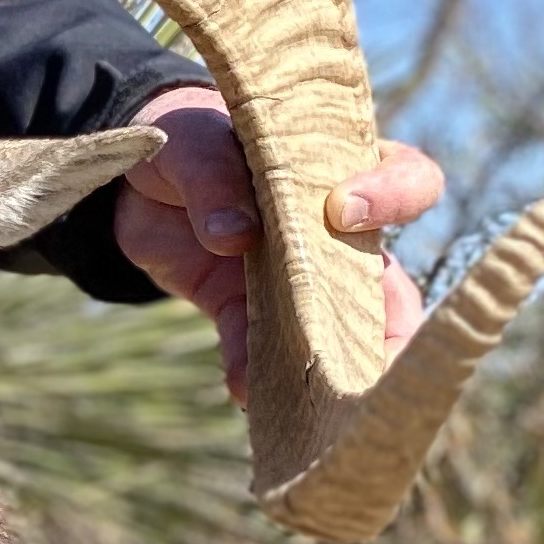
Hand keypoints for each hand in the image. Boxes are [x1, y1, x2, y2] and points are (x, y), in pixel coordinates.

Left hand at [112, 85, 444, 400]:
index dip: (395, 195)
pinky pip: (261, 353)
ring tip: (318, 404)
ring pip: (340, 338)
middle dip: (395, 333)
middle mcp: (338, 235)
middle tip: (379, 365)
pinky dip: (254, 375)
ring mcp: (297, 282)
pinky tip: (244, 392)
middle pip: (395, 290)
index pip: (409, 178)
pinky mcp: (247, 311)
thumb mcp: (192, 142)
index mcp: (343, 171)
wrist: (134, 182)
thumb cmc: (187, 139)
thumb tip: (233, 237)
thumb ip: (214, 178)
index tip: (344, 210)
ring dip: (331, 372)